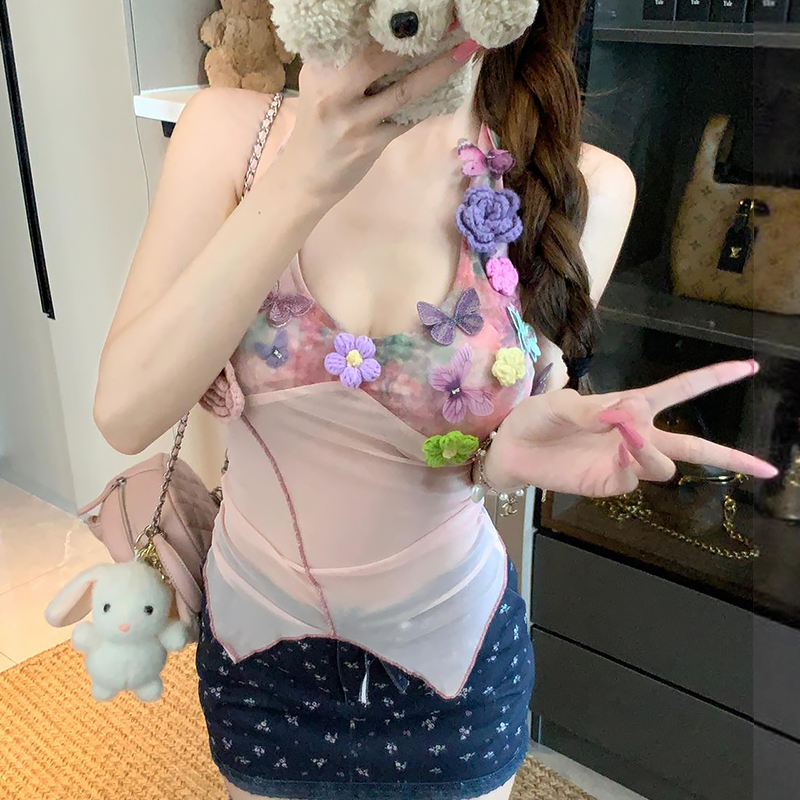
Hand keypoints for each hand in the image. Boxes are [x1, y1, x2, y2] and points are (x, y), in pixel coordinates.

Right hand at [280, 39, 477, 200]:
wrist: (306, 176)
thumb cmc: (318, 124)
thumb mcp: (320, 84)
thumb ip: (345, 59)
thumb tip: (390, 32)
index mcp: (320, 67)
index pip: (357, 34)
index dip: (390, 20)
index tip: (420, 7)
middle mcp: (334, 90)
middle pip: (382, 55)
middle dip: (419, 37)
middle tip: (451, 20)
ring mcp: (353, 120)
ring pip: (404, 90)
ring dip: (439, 68)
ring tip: (464, 49)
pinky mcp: (369, 144)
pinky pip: (407, 119)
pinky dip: (429, 102)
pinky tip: (450, 88)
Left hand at [486, 360, 777, 497]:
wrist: (509, 449)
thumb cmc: (534, 418)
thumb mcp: (558, 403)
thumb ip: (593, 409)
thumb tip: (632, 414)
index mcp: (629, 406)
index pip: (679, 390)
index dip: (712, 379)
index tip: (749, 367)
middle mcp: (634, 435)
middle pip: (692, 443)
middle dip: (729, 454)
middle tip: (767, 467)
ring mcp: (624, 461)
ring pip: (666, 463)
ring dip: (654, 449)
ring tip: (627, 435)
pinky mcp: (610, 482)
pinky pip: (637, 476)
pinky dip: (636, 461)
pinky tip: (619, 448)